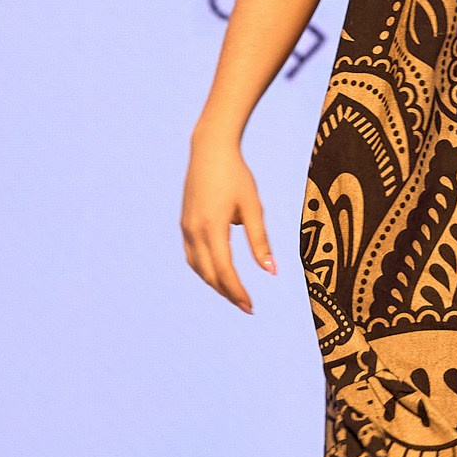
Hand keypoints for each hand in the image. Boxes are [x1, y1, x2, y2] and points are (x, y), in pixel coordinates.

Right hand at [181, 130, 275, 312]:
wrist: (210, 150)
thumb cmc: (237, 175)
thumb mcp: (253, 207)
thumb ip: (260, 240)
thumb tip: (271, 271)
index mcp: (213, 227)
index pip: (224, 271)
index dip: (237, 292)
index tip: (251, 307)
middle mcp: (194, 230)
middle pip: (209, 274)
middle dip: (227, 293)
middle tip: (246, 306)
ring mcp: (186, 227)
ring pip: (198, 267)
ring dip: (215, 283)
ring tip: (234, 293)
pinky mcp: (185, 223)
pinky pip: (192, 255)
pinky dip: (204, 269)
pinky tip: (218, 272)